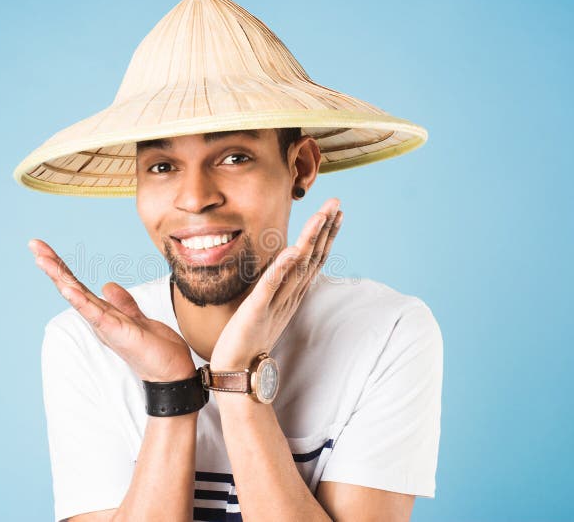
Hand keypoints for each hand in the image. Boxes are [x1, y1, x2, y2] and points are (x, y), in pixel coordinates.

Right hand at [29, 239, 195, 381]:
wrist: (170, 372)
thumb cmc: (155, 349)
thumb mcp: (137, 318)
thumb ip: (122, 303)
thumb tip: (107, 286)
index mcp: (103, 312)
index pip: (77, 285)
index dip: (62, 267)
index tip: (43, 248)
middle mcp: (99, 318)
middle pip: (71, 287)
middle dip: (53, 266)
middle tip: (33, 245)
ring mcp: (105, 325)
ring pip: (78, 297)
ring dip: (60, 277)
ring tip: (42, 259)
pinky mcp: (116, 332)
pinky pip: (95, 313)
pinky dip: (80, 301)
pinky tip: (67, 288)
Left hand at [210, 198, 342, 369]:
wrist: (236, 369)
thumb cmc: (249, 338)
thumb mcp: (268, 305)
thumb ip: (278, 285)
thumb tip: (286, 265)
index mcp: (291, 294)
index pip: (313, 259)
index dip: (325, 235)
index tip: (336, 212)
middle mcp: (288, 296)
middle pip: (312, 258)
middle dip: (325, 230)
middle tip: (337, 204)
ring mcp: (274, 303)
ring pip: (297, 268)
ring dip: (309, 241)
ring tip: (320, 217)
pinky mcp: (256, 311)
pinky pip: (270, 287)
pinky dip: (280, 269)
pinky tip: (291, 251)